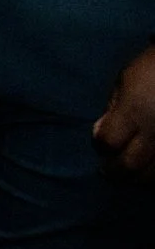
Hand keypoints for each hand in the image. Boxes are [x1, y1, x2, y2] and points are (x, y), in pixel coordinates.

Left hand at [92, 44, 154, 180]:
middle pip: (130, 165)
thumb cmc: (151, 70)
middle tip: (107, 171)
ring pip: (153, 175)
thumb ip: (112, 110)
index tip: (99, 143)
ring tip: (129, 173)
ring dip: (138, 178)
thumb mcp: (124, 82)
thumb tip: (101, 134)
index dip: (100, 145)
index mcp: (134, 112)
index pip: (108, 142)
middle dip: (115, 171)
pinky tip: (149, 170)